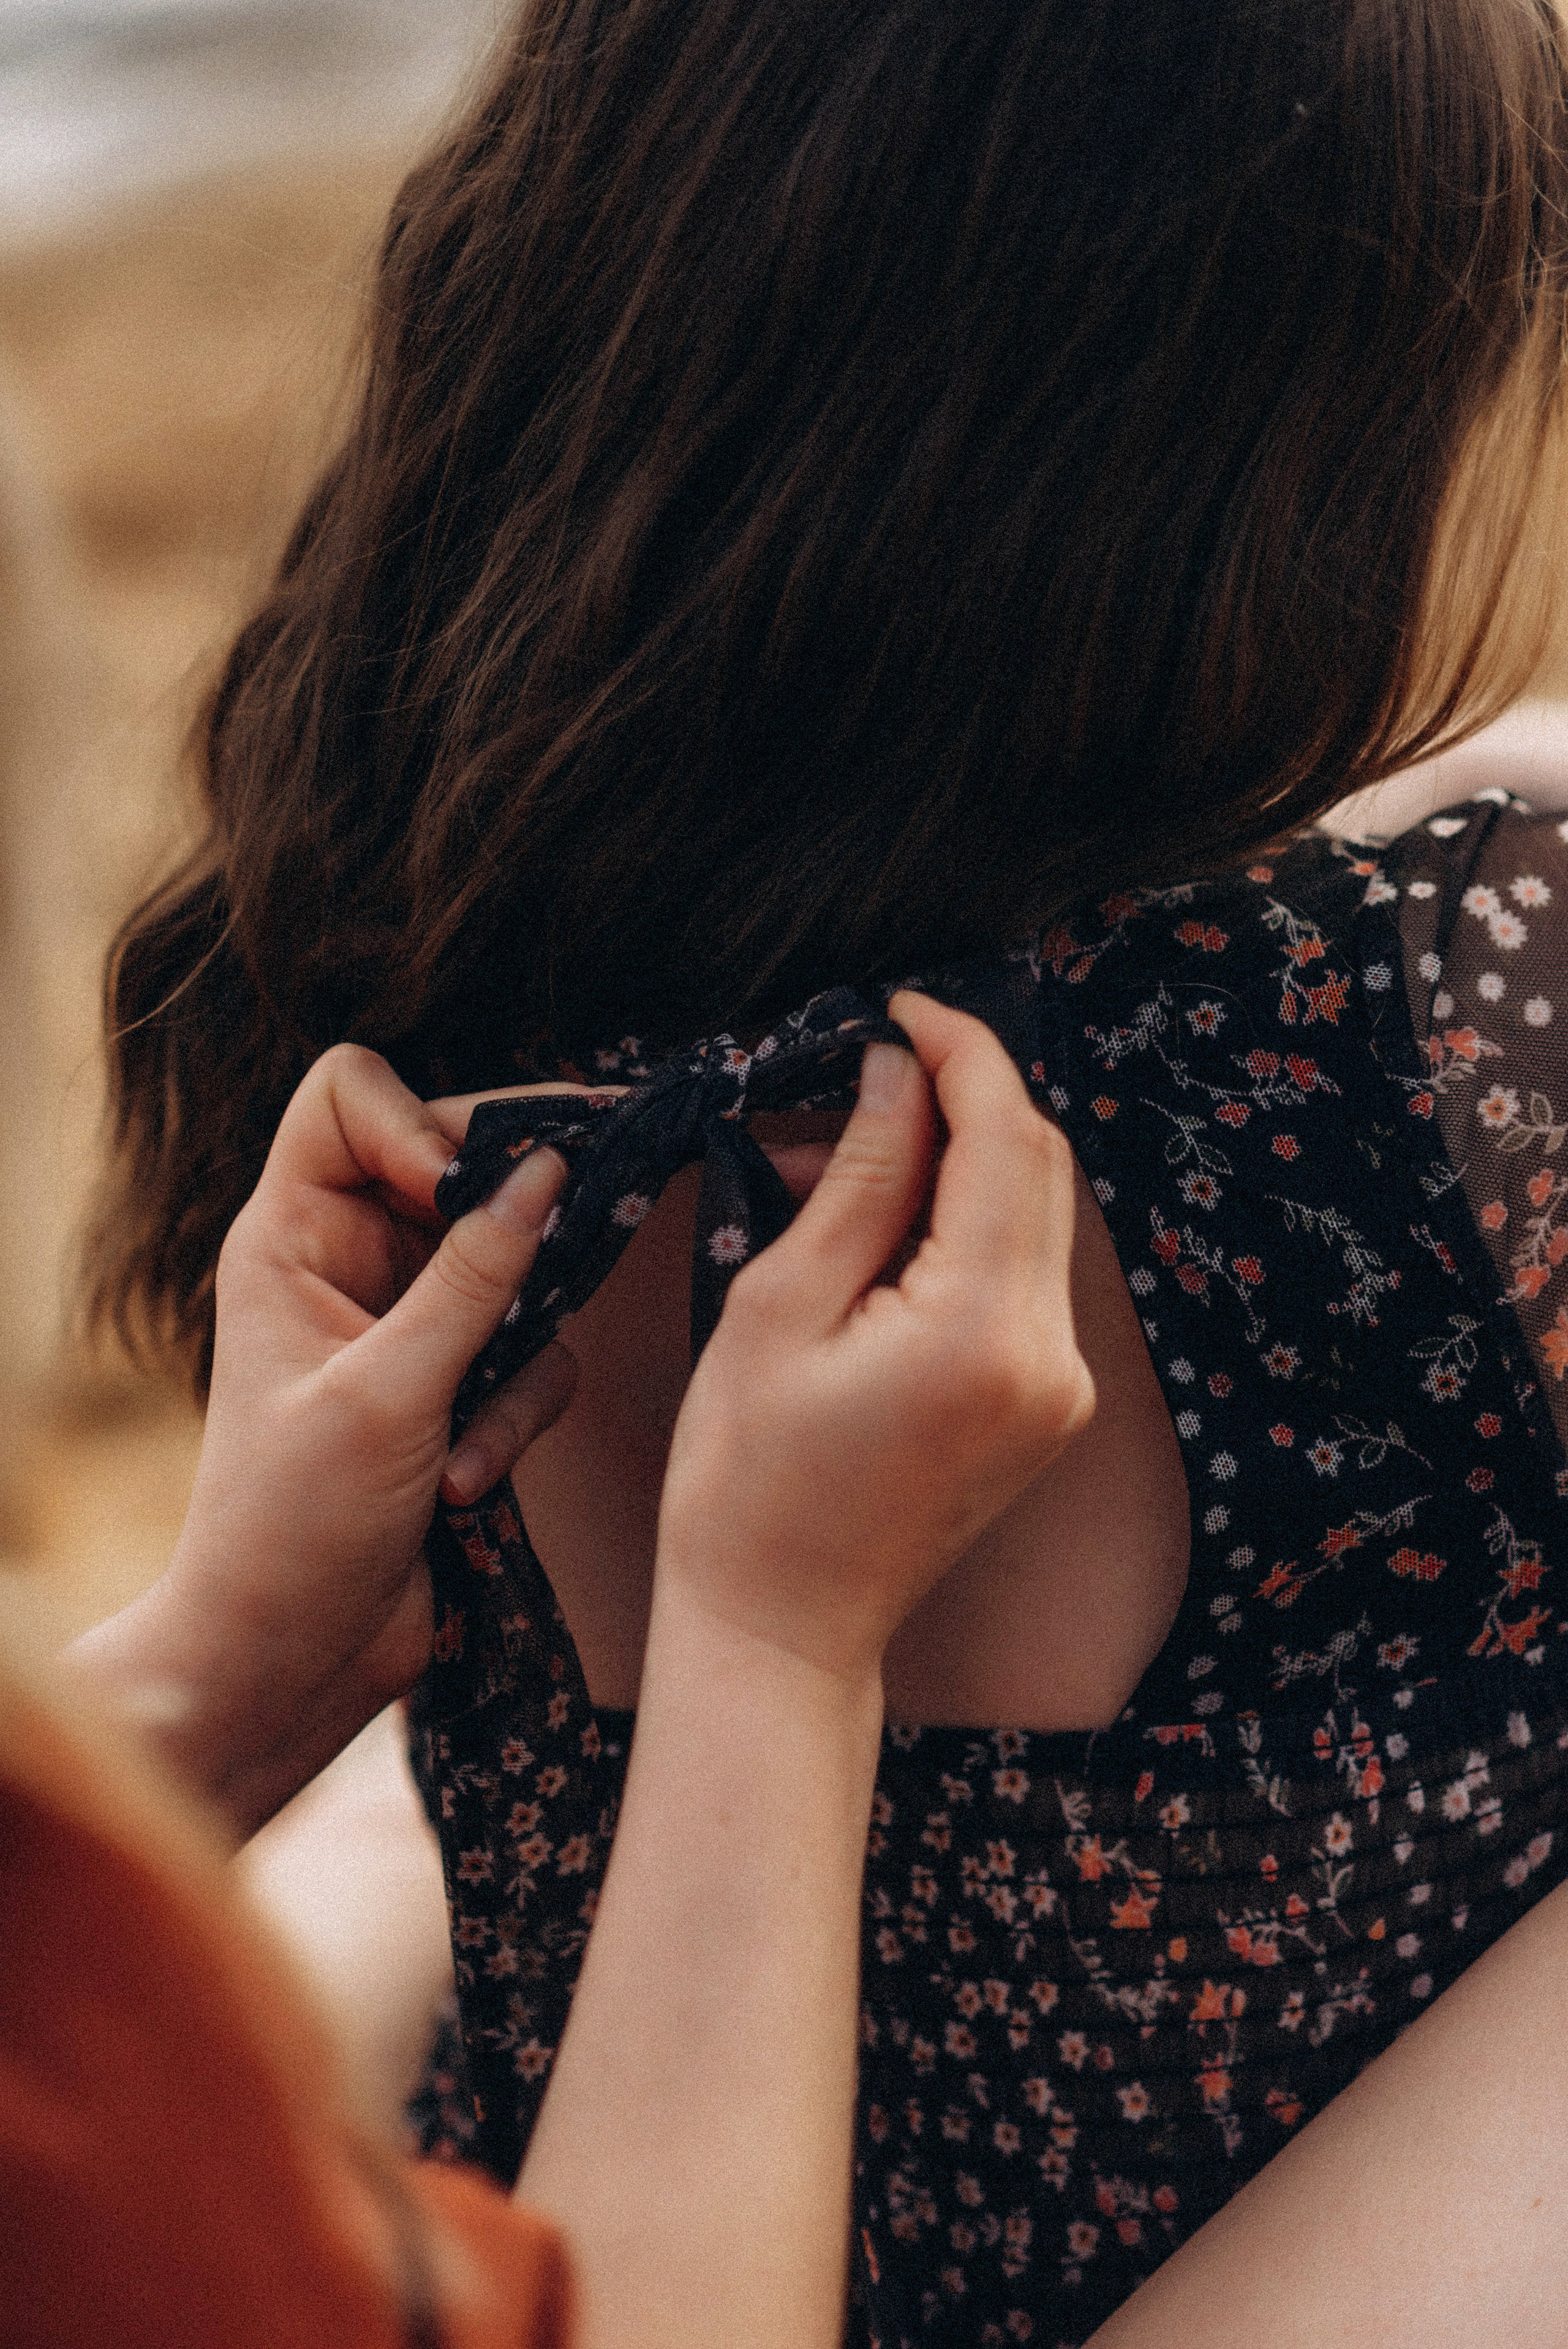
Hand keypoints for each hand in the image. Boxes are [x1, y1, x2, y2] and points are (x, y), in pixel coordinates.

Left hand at [74, 1044, 575, 1832]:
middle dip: (505, 1240)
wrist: (284, 1663)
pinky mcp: (456, 1387)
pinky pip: (531, 1356)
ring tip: (464, 1448)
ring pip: (515, 1273)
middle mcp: (348, 1262)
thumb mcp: (388, 1393)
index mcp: (290, 1237)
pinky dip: (514, 1420)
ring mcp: (406, 1324)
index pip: (350, 1097)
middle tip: (556, 1261)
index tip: (462, 1195)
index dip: (418, 1124)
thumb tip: (552, 1172)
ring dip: (510, 1365)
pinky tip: (467, 1488)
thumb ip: (477, 1280)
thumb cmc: (289, 1528)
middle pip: (457, 1169)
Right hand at [656, 990, 1093, 1686]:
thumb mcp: (780, 1306)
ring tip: (842, 1166)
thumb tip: (899, 1073)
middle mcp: (1051, 1356)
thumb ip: (861, 1180)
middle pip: (1040, 1168)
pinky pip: (1024, 1276)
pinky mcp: (1050, 1407)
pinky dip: (964, 1229)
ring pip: (1037, 1216)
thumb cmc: (747, 1479)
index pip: (1006, 1138)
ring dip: (956, 1163)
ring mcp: (1062, 1388)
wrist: (783, 1625)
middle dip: (959, 1100)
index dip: (962, 1052)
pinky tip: (880, 1232)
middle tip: (860, 1077)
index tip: (903, 1005)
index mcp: (983, 1329)